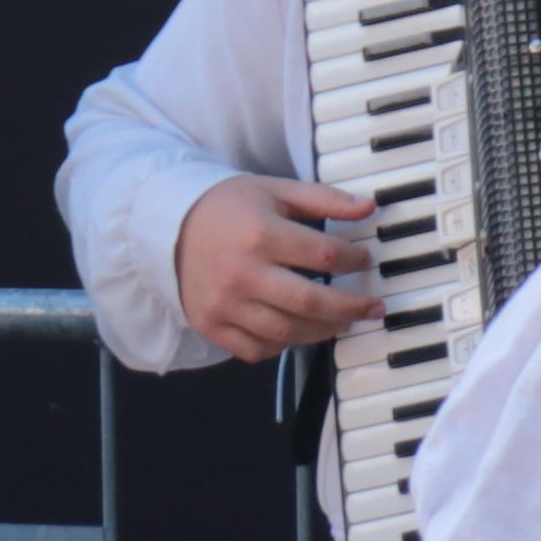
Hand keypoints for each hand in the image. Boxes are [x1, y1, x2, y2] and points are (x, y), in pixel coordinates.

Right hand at [176, 174, 373, 360]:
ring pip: (287, 332)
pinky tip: (296, 331)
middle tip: (373, 307)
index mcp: (260, 234)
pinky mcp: (211, 325)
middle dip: (351, 307)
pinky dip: (281, 345)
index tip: (364, 260)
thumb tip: (369, 207)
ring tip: (341, 321)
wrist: (167, 226)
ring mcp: (225, 304)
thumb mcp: (275, 190)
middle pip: (310, 303)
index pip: (323, 255)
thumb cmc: (227, 207)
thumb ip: (323, 199)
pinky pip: (256, 349)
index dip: (354, 259)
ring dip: (323, 330)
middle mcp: (242, 273)